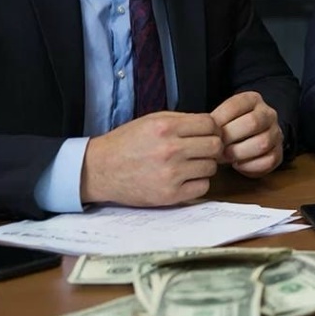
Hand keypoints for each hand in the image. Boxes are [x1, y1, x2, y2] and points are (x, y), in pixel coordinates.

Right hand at [81, 111, 222, 205]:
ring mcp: (171, 174)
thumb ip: (182, 120)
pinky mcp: (169, 195)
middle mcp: (170, 149)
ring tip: (189, 164)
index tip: (206, 133)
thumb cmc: (126, 143)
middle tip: (201, 150)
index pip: (210, 124)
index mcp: (165, 127)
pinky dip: (197, 183)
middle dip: (211, 146)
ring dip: (204, 165)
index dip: (211, 128)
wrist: (99, 170)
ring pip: (211, 167)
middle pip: (215, 145)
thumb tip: (211, 125)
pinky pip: (203, 187)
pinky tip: (185, 178)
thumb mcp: (151, 120)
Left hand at [210, 91, 283, 177]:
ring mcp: (276, 133)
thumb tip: (199, 133)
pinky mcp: (278, 153)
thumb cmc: (231, 128)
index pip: (236, 105)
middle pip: (252, 122)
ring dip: (239, 153)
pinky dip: (249, 166)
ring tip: (226, 157)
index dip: (219, 121)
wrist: (254, 137)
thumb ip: (213, 121)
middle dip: (230, 138)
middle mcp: (268, 114)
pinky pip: (267, 160)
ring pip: (262, 142)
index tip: (208, 133)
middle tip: (216, 147)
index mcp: (253, 100)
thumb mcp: (222, 117)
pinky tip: (238, 164)